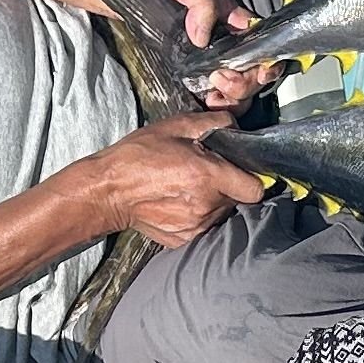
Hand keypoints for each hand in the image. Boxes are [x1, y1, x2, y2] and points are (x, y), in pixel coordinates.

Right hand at [86, 114, 266, 245]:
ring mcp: (195, 226)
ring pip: (221, 213)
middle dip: (228, 186)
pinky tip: (176, 202)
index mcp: (209, 176)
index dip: (252, 178)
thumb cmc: (139, 155)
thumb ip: (214, 123)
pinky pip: (203, 226)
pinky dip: (196, 215)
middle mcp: (207, 205)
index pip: (255, 189)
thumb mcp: (176, 126)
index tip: (242, 171)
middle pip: (237, 200)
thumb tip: (237, 127)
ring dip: (212, 201)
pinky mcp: (183, 239)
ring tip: (187, 187)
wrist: (107, 191)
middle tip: (204, 172)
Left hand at [141, 0, 268, 108]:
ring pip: (237, 93)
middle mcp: (226, 47)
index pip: (263, 46)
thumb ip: (204, 5)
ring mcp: (209, 64)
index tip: (259, 71)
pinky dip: (214, 105)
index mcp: (234, 24)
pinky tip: (204, 100)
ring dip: (232, 98)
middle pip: (252, 76)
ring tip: (212, 92)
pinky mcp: (191, 78)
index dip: (268, 63)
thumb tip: (202, 38)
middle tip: (221, 79)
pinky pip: (211, 99)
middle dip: (244, 84)